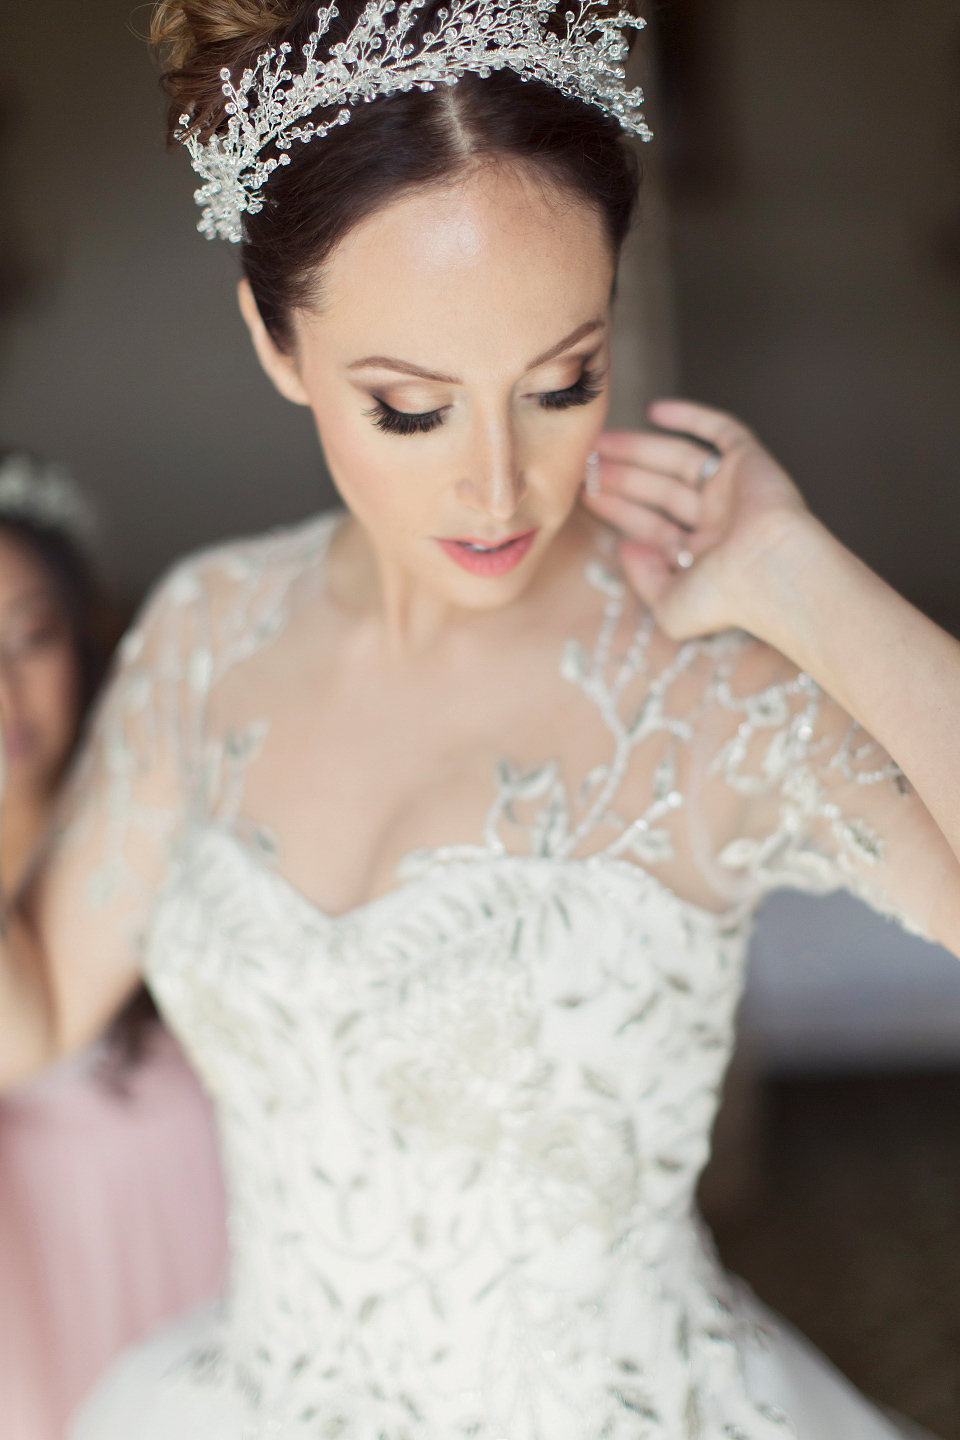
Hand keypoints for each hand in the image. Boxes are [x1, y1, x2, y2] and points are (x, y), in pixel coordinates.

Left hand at [582, 399, 810, 639]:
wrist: (773, 571)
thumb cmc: (725, 599)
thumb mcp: (669, 607)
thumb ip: (643, 579)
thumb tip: (627, 548)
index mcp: (702, 557)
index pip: (651, 526)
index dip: (618, 509)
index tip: (584, 493)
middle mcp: (718, 522)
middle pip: (659, 490)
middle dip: (621, 476)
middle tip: (583, 463)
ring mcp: (733, 491)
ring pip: (678, 461)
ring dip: (639, 449)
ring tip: (598, 442)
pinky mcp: (750, 462)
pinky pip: (720, 431)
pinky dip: (690, 418)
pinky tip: (653, 410)